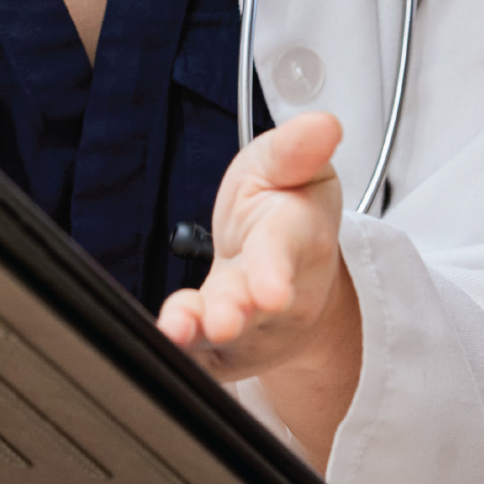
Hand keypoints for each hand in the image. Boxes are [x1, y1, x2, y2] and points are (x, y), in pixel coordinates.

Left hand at [157, 112, 363, 456]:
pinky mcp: (218, 352)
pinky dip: (179, 355)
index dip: (275, 272)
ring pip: (222, 337)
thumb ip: (296, 149)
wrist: (284, 274)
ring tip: (177, 329)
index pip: (283, 253)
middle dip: (236, 311)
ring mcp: (246, 328)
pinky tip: (160, 345)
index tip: (270, 291)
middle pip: (253, 305)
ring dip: (199, 334)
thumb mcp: (288, 167)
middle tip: (221, 320)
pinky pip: (196, 358)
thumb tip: (324, 125)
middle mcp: (273, 294)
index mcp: (294, 239)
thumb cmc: (282, 214)